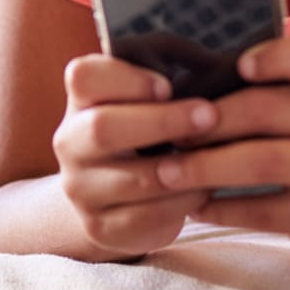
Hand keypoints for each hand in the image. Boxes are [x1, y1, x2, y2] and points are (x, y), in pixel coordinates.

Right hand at [52, 53, 219, 257]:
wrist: (112, 195)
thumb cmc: (146, 128)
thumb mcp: (149, 93)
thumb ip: (170, 68)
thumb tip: (216, 62)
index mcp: (80, 100)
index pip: (83, 76)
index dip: (126, 79)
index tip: (167, 85)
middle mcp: (70, 142)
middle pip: (102, 127)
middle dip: (163, 121)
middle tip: (209, 115)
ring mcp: (80, 189)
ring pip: (134, 179)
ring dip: (184, 167)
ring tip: (219, 156)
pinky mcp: (100, 227)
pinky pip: (148, 217)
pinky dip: (184, 202)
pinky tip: (204, 188)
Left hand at [152, 30, 289, 258]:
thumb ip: (260, 82)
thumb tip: (184, 87)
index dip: (279, 55)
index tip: (240, 65)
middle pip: (267, 109)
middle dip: (209, 123)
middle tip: (171, 135)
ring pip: (263, 161)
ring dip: (205, 167)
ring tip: (168, 172)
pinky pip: (266, 211)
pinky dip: (222, 208)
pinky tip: (195, 205)